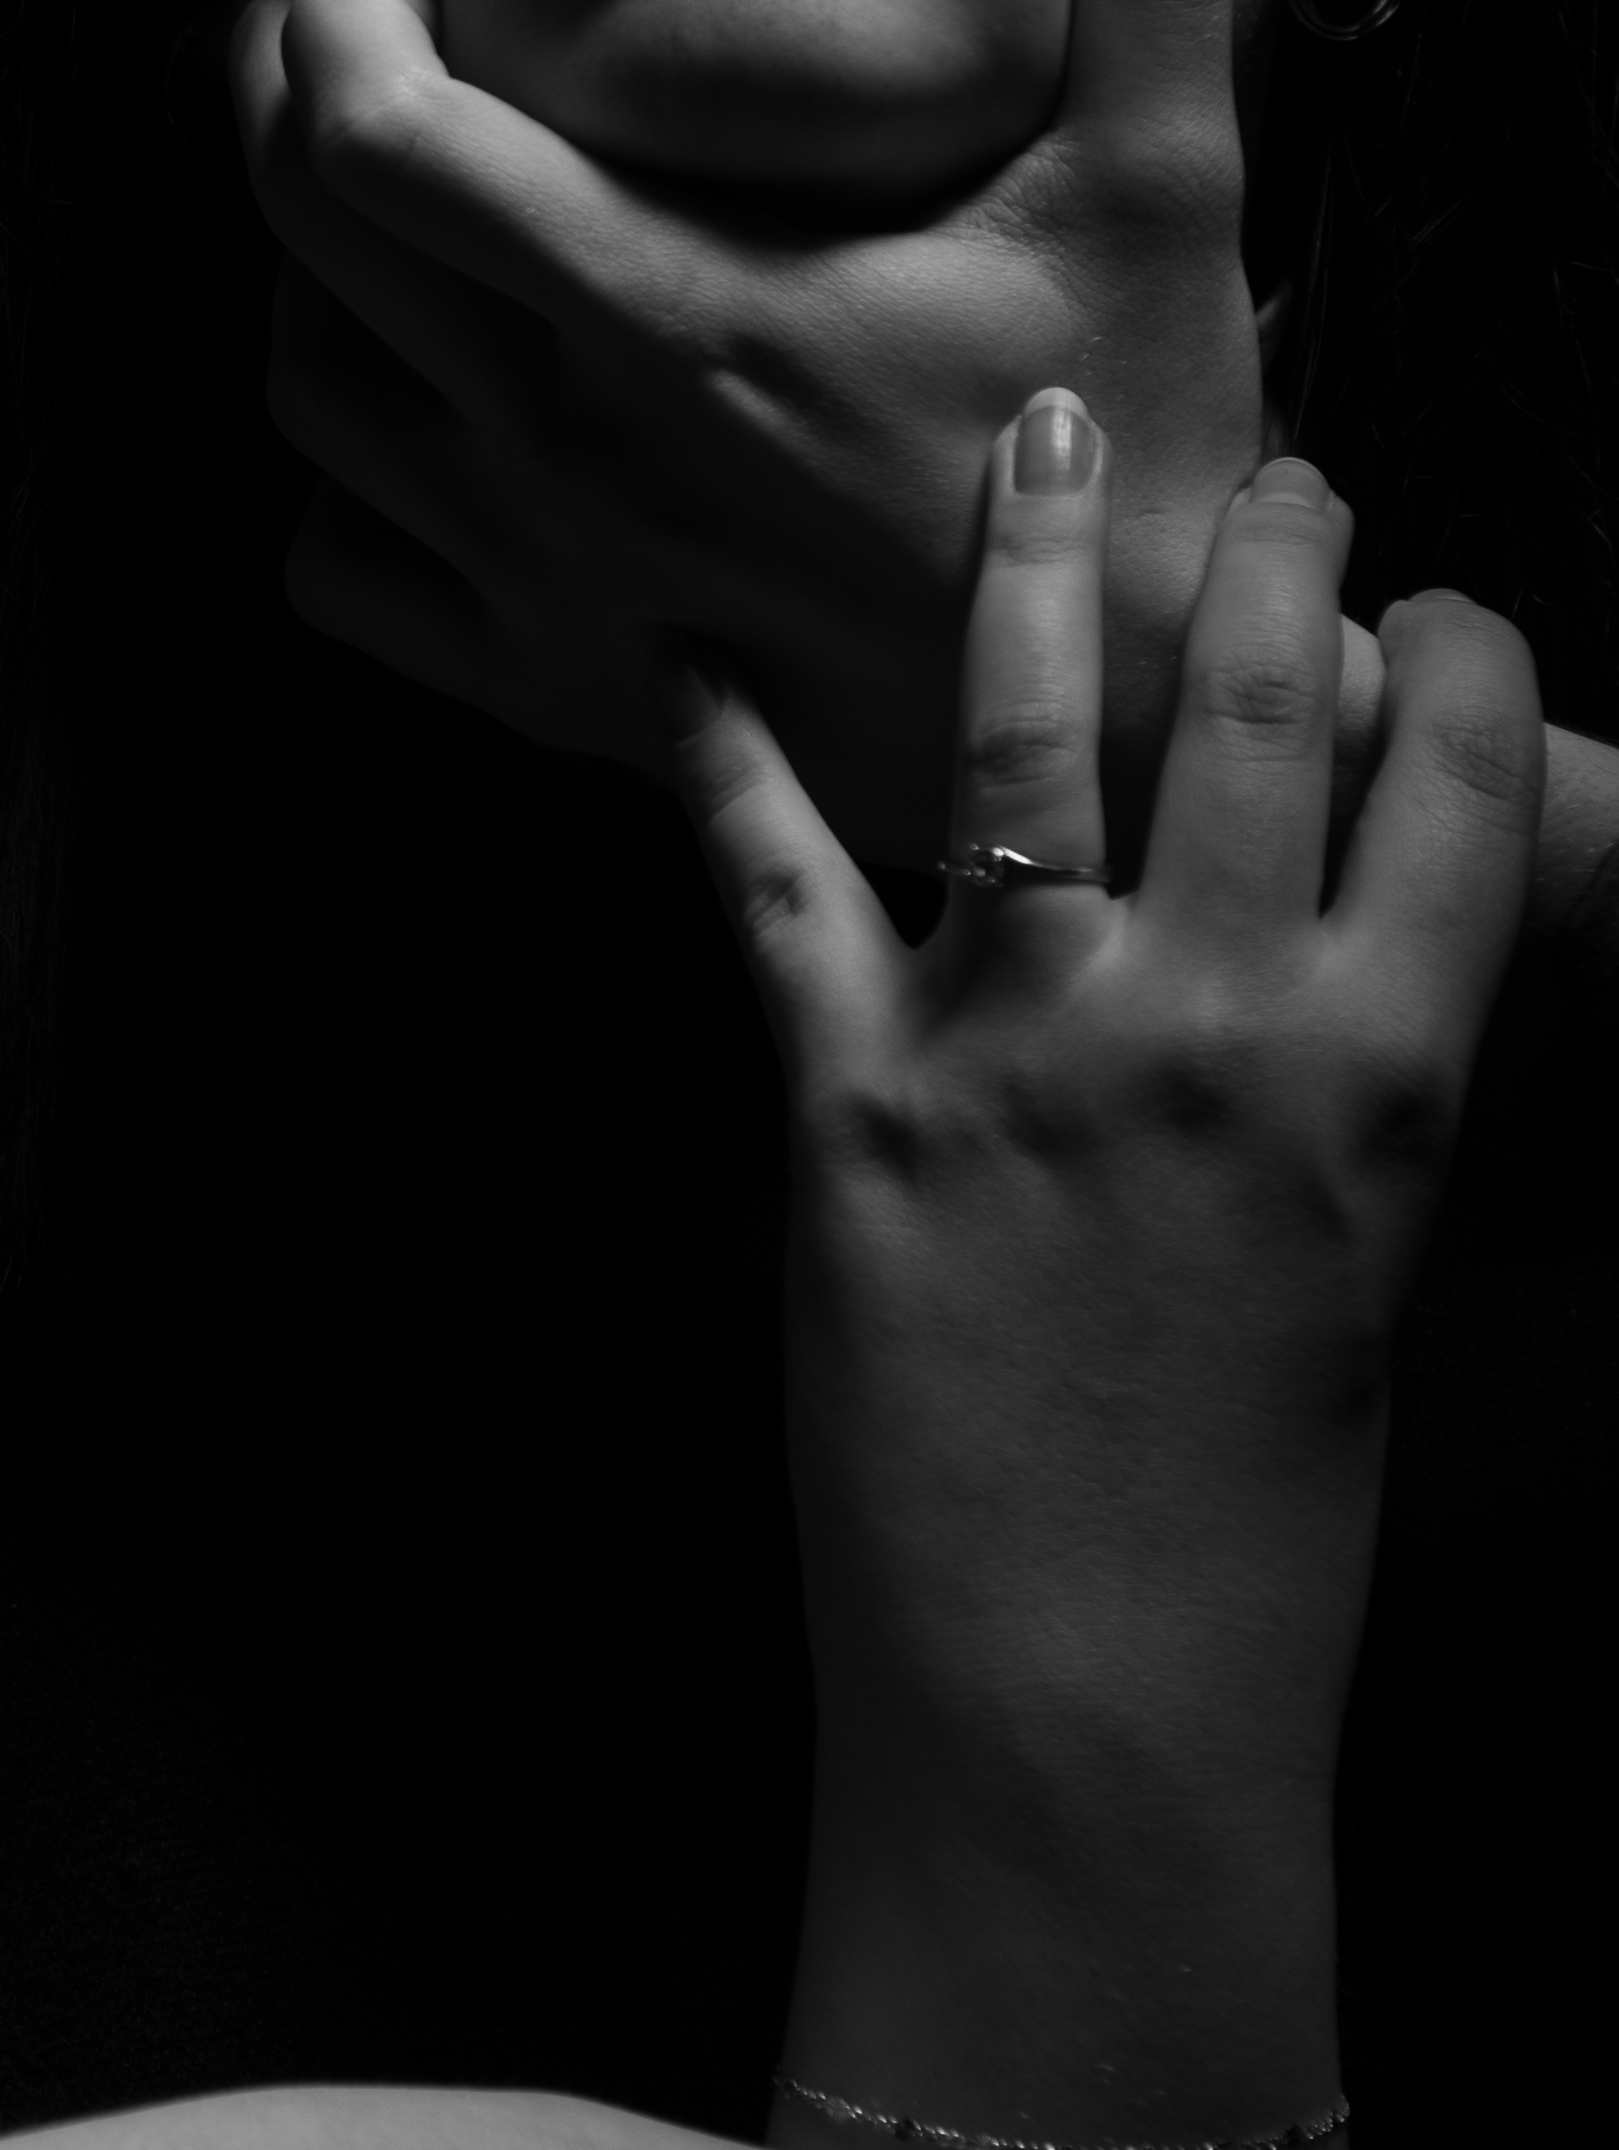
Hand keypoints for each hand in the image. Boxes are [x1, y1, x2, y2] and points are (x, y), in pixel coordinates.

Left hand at [230, 0, 1297, 872]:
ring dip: (317, 274)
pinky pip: (333, 559)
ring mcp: (529, 576)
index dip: (335, 24)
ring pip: (302, 383)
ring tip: (400, 206)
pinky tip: (428, 408)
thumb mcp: (1161, 191)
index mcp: (669, 313)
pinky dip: (340, 475)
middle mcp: (558, 448)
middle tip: (353, 31)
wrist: (1131, 742)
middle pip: (302, 230)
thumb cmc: (1133, 454)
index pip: (374, 140)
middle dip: (282, 93)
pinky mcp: (529, 682)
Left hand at [663, 403, 1541, 1818]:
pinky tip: (683, 646)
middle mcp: (1209, 1025)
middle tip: (1278, 474)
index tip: (1441, 610)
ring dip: (1041, 561)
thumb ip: (1350, 1085)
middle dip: (1279, 552)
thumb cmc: (1256, 1530)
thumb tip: (1343, 940)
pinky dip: (721, 754)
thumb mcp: (1365, 1270)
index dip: (1465, 656)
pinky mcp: (843, 1106)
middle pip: (1264, 700)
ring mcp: (1015, 1050)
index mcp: (1382, 1078)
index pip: (1467, 776)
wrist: (1081, 1708)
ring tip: (1041, 441)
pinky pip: (770, 882)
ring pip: (1032, 729)